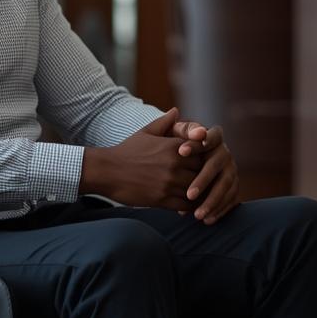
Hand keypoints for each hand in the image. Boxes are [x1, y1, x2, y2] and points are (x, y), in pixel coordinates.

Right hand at [80, 108, 200, 209]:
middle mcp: (174, 164)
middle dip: (206, 178)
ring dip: (200, 194)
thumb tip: (176, 111)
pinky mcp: (162, 199)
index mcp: (173, 146)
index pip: (204, 153)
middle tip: (209, 183)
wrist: (106, 171)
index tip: (206, 164)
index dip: (207, 159)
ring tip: (203, 196)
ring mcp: (169, 182)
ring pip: (196, 190)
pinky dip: (190, 207)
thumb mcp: (145, 132)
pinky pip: (185, 205)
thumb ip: (164, 122)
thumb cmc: (127, 151)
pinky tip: (190, 207)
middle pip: (203, 173)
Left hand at [182, 124, 239, 223]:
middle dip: (203, 181)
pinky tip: (207, 220)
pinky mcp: (233, 186)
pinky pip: (231, 199)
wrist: (183, 167)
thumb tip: (175, 114)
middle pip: (216, 165)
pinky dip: (220, 210)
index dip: (196, 144)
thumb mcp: (174, 136)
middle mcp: (225, 153)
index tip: (180, 151)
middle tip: (189, 195)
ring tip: (197, 214)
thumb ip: (175, 127)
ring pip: (225, 185)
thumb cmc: (176, 149)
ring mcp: (231, 170)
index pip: (210, 137)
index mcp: (214, 137)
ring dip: (212, 201)